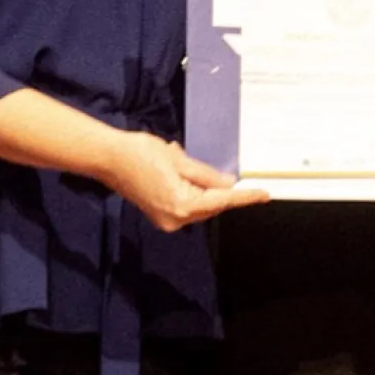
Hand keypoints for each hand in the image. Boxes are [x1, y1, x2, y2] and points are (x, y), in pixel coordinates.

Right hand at [103, 133, 268, 232]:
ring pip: (199, 206)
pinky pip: (186, 206)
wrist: (109, 159)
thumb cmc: (142, 153)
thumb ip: (206, 175)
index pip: (222, 201)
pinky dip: (192, 192)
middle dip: (220, 190)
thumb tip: (229, 183)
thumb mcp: (179, 159)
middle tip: (225, 170)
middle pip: (210, 206)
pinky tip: (181, 173)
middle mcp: (176, 219)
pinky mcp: (160, 216)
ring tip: (185, 164)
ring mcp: (167, 220)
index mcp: (182, 204)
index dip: (245, 197)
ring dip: (204, 190)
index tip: (265, 195)